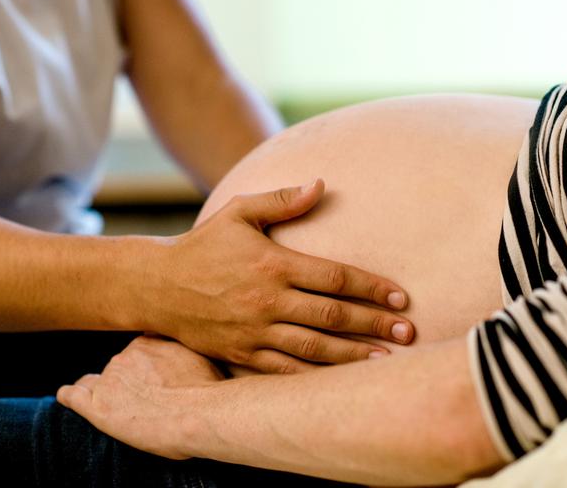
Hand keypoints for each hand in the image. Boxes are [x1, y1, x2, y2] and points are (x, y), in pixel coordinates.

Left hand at [56, 336, 217, 459]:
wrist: (199, 413)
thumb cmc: (207, 388)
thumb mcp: (199, 353)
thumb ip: (180, 347)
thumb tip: (180, 339)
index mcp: (146, 344)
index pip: (135, 353)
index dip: (141, 367)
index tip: (150, 379)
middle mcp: (124, 357)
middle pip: (117, 368)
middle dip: (125, 381)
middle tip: (143, 401)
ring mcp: (109, 381)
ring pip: (95, 381)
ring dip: (104, 391)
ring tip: (120, 408)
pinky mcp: (98, 407)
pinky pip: (73, 396)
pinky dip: (69, 396)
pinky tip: (66, 396)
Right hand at [147, 178, 413, 372]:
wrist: (158, 286)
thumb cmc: (204, 245)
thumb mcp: (238, 212)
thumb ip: (282, 200)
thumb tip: (321, 183)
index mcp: (273, 264)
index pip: (334, 277)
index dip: (371, 287)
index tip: (401, 298)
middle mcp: (267, 301)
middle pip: (332, 316)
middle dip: (374, 325)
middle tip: (408, 333)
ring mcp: (255, 332)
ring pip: (314, 348)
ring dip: (354, 356)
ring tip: (387, 361)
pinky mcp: (243, 355)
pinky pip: (286, 371)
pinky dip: (316, 377)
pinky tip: (341, 383)